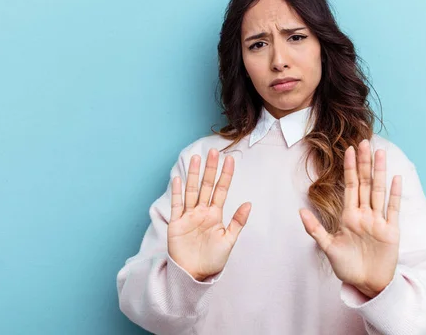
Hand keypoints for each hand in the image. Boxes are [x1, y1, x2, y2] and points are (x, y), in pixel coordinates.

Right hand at [168, 149, 251, 281]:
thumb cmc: (213, 260)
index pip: (221, 190)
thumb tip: (248, 203)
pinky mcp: (176, 224)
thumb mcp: (229, 241)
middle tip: (214, 151)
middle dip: (210, 169)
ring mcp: (188, 216)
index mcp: (215, 215)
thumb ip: (238, 222)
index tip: (230, 159)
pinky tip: (178, 179)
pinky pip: (177, 205)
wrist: (194, 275)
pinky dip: (177, 193)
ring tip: (197, 158)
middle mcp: (202, 212)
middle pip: (206, 186)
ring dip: (194, 175)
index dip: (226, 175)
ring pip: (192, 191)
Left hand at [299, 139, 401, 297]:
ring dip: (380, 172)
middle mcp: (365, 214)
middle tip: (364, 142)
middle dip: (364, 163)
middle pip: (366, 183)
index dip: (350, 167)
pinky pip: (393, 209)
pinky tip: (396, 178)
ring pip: (379, 191)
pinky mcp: (391, 231)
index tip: (349, 149)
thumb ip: (315, 229)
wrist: (367, 284)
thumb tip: (300, 211)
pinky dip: (395, 194)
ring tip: (380, 153)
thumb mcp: (328, 247)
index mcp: (349, 216)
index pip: (350, 185)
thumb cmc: (347, 267)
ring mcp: (378, 221)